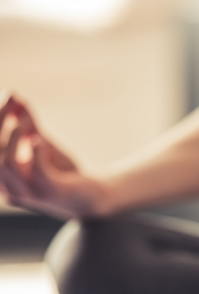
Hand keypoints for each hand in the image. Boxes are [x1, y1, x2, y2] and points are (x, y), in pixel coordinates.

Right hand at [0, 94, 108, 218]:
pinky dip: (36, 151)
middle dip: (1, 122)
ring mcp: (30, 194)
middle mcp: (11, 189)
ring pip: (7, 163)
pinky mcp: (51, 192)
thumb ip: (28, 124)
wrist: (95, 197)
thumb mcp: (43, 145)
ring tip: (28, 120)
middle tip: (14, 99)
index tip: (9, 95)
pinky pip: (36, 170)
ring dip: (15, 136)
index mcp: (4, 179)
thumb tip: (15, 96)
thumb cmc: (65, 172)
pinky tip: (40, 139)